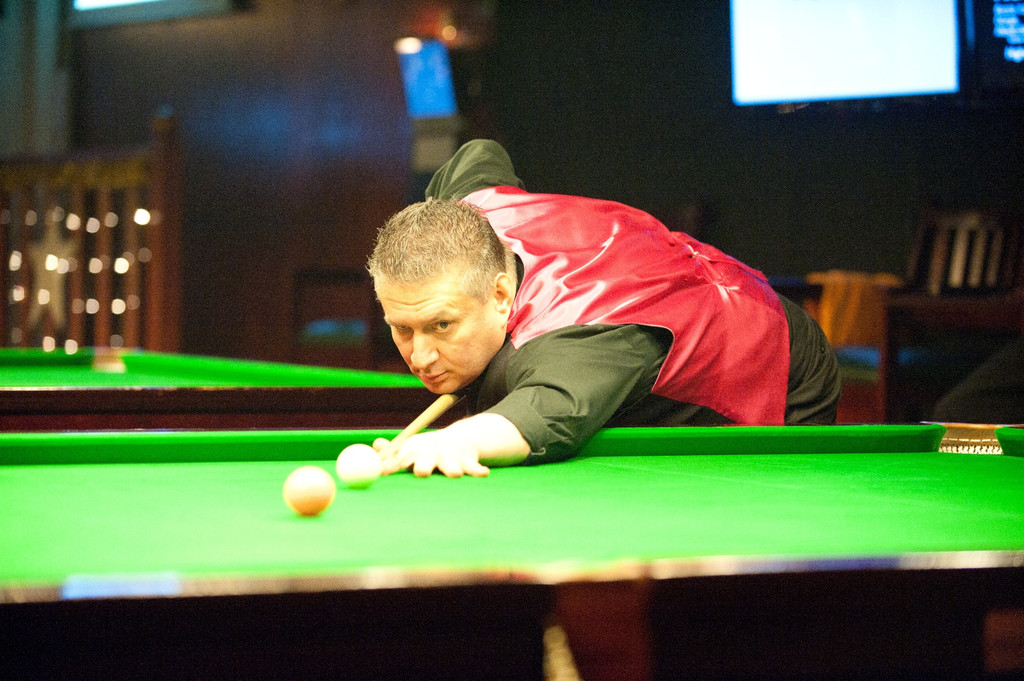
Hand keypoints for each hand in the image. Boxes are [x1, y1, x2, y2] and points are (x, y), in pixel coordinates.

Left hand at [373, 430, 490, 477]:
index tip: (385, 472)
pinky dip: (477, 471)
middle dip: (423, 465)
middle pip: (426, 460)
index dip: (394, 465)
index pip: (402, 458)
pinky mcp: (467, 461)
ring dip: (451, 469)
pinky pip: (474, 467)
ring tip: (453, 474)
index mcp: (415, 450)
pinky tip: (483, 473)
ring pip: (450, 466)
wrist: (459, 439)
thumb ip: (390, 453)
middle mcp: (432, 452)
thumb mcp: (409, 449)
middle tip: (421, 472)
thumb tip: (373, 446)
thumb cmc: (427, 450)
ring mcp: (450, 457)